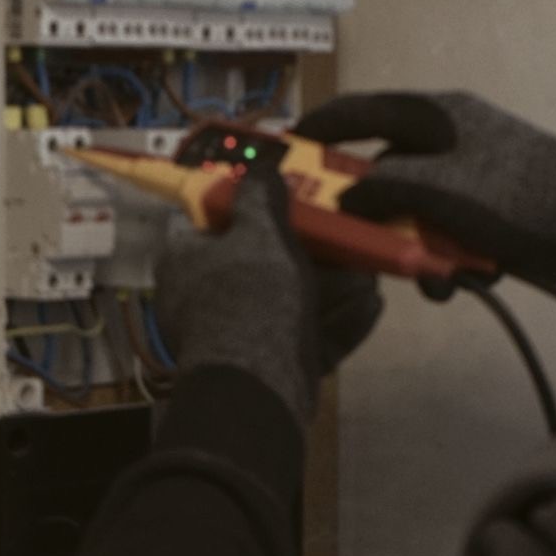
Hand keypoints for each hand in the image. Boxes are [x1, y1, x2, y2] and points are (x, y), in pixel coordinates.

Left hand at [155, 165, 382, 429]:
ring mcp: (233, 338)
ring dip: (331, 289)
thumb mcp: (259, 232)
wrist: (258, 386)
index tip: (275, 199)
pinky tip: (371, 305)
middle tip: (340, 238)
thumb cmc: (250, 296)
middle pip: (256, 263)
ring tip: (368, 274)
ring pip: (286, 304)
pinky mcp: (264, 369)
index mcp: (184, 260)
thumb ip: (260, 195)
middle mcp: (201, 299)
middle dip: (307, 253)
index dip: (237, 205)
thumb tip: (259, 168)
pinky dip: (335, 322)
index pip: (200, 220)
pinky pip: (302, 337)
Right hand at [295, 90, 555, 291]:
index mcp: (437, 114)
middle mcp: (451, 134)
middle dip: (374, 214)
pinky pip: (450, 226)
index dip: (320, 129)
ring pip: (418, 207)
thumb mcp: (443, 192)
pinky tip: (460, 281)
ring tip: (431, 280)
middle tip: (356, 244)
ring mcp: (475, 169)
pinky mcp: (494, 204)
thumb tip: (344, 200)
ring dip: (416, 246)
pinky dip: (448, 253)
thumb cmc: (519, 196)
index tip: (284, 151)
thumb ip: (383, 192)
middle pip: (386, 168)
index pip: (361, 111)